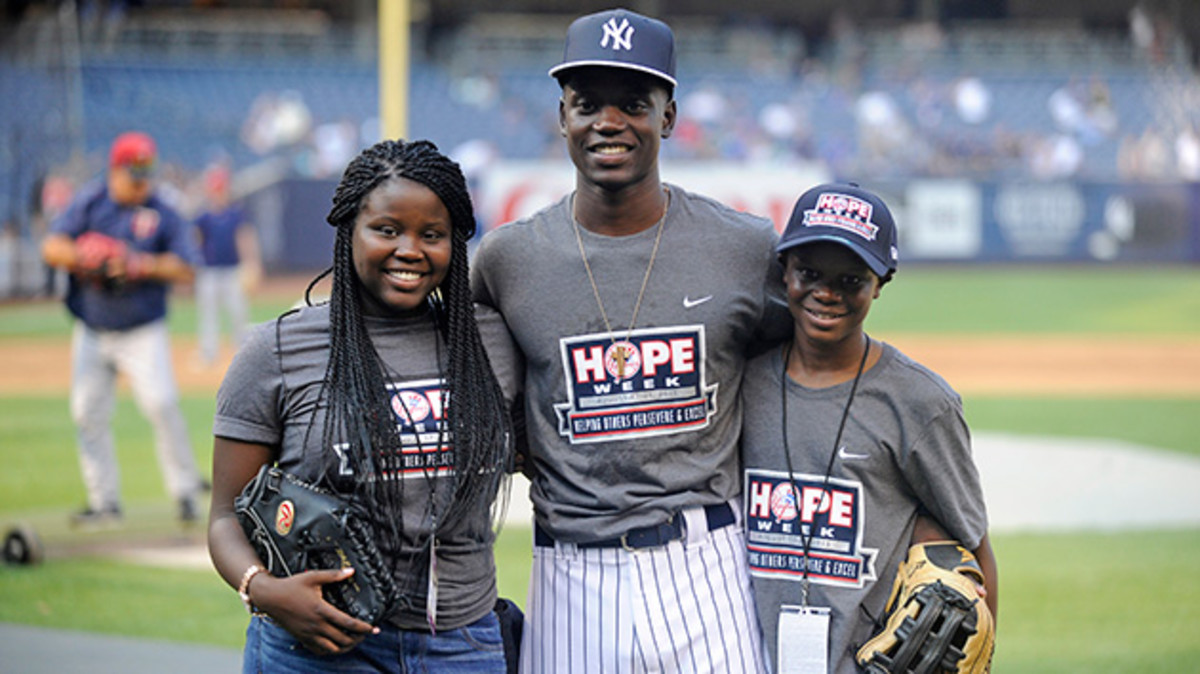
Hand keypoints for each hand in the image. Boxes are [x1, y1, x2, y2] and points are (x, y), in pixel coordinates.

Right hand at [248, 568, 378, 654]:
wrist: (269, 597)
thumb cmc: (291, 586)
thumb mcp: (313, 576)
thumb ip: (333, 575)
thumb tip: (351, 571)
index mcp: (321, 610)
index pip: (348, 623)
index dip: (364, 628)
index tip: (374, 628)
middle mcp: (316, 625)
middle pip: (343, 640)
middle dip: (359, 639)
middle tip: (367, 634)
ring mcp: (308, 634)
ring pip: (333, 649)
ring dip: (346, 647)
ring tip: (355, 641)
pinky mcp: (302, 638)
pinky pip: (319, 651)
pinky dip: (331, 651)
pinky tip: (337, 645)